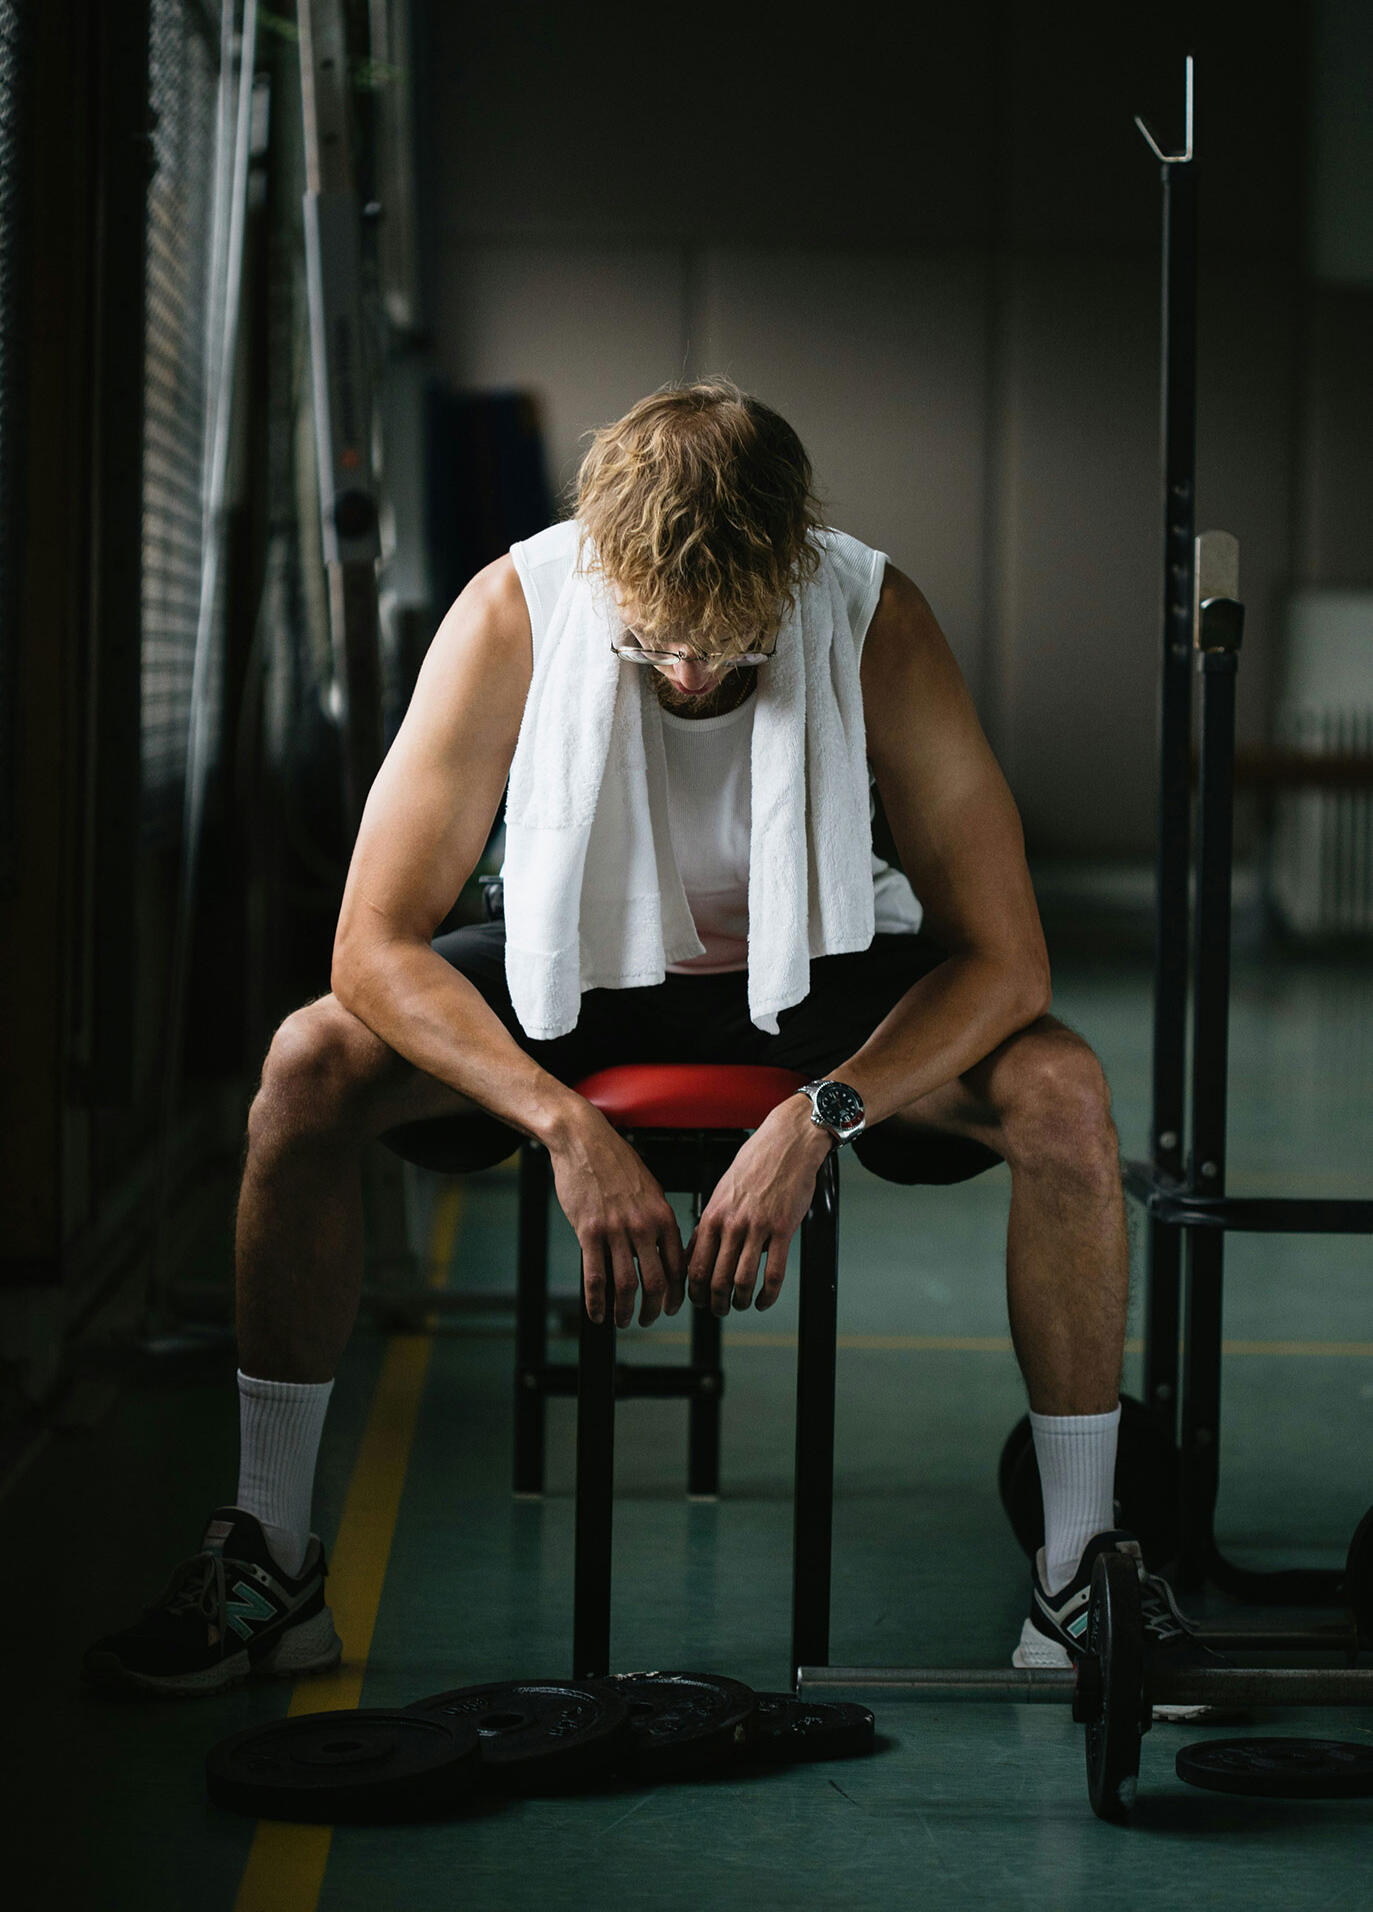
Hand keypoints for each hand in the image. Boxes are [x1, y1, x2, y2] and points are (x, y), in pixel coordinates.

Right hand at [547, 1107, 686, 1327]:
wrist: (584, 1140)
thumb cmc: (615, 1161)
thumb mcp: (649, 1187)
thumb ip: (657, 1218)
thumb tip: (662, 1247)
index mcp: (663, 1215)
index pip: (678, 1265)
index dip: (676, 1292)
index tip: (671, 1306)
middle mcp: (643, 1225)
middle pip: (657, 1282)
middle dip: (655, 1309)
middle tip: (649, 1319)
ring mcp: (616, 1230)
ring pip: (626, 1285)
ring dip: (625, 1311)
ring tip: (623, 1320)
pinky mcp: (588, 1231)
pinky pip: (595, 1277)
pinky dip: (597, 1302)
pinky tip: (597, 1314)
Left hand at [686, 1097, 831, 1315]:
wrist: (786, 1143)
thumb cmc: (754, 1165)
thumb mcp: (721, 1192)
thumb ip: (708, 1224)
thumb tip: (693, 1253)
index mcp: (712, 1215)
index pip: (694, 1265)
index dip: (693, 1292)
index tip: (697, 1301)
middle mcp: (732, 1224)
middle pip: (716, 1279)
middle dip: (715, 1303)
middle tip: (719, 1310)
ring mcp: (758, 1227)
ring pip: (742, 1281)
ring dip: (740, 1301)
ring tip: (742, 1305)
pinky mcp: (783, 1229)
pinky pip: (773, 1273)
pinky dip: (767, 1295)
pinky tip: (764, 1300)